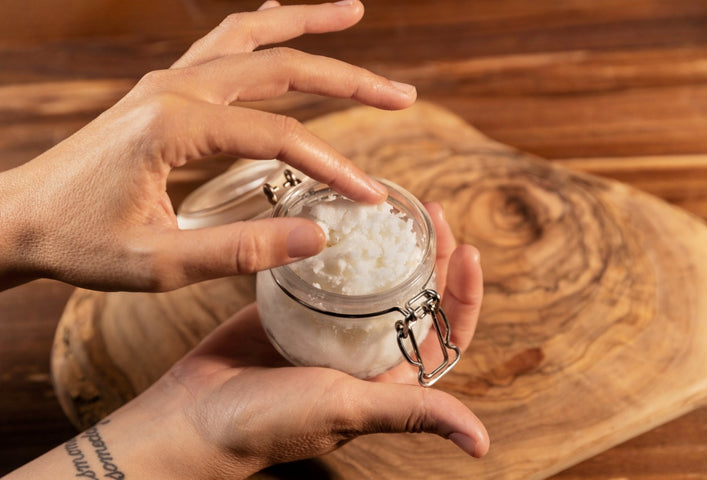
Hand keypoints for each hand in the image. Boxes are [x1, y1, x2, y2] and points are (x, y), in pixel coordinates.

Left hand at [0, 0, 416, 290]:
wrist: (19, 218)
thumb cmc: (80, 242)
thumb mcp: (158, 263)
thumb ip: (240, 251)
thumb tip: (318, 238)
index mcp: (174, 125)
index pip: (279, 137)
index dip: (333, 166)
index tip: (370, 195)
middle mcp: (174, 88)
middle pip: (279, 67)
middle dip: (348, 80)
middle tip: (401, 93)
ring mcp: (167, 81)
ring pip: (251, 37)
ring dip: (307, 25)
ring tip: (353, 12)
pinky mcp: (163, 89)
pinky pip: (223, 44)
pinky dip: (263, 30)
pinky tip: (284, 23)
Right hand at [108, 203, 485, 478]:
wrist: (194, 415)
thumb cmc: (271, 424)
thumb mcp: (348, 411)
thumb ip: (412, 413)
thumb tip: (480, 444)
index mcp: (387, 377)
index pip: (444, 330)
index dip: (463, 292)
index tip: (467, 249)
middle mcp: (365, 350)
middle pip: (414, 294)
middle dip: (432, 255)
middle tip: (431, 212)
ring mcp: (331, 326)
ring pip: (375, 279)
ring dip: (391, 244)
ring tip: (396, 207)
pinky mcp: (297, 307)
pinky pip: (329, 272)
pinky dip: (342, 246)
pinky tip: (346, 217)